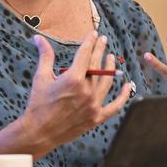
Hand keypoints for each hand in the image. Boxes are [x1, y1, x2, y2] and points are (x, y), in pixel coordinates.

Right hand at [19, 32, 129, 157]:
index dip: (90, 42)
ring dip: (110, 67)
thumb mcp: (40, 77)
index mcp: (73, 79)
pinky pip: (115, 106)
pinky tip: (128, 86)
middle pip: (97, 65)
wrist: (40, 131)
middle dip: (100, 50)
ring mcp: (93, 105)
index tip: (94, 34)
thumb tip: (38, 38)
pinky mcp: (96, 117)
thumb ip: (45, 56)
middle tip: (103, 40)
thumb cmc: (38, 104)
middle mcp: (87, 90)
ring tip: (111, 57)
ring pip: (107, 81)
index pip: (85, 54)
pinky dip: (123, 96)